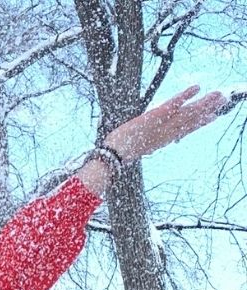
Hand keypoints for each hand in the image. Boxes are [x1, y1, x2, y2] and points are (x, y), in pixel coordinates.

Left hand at [105, 85, 231, 160]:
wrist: (111, 157)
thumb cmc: (118, 153)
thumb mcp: (135, 150)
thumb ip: (144, 145)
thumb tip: (148, 147)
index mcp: (161, 141)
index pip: (184, 130)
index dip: (199, 123)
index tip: (213, 117)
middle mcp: (165, 134)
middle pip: (190, 121)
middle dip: (208, 111)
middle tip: (224, 101)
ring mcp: (161, 126)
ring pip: (187, 113)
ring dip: (203, 103)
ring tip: (218, 95)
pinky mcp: (154, 118)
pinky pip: (172, 105)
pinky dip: (185, 96)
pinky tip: (196, 88)